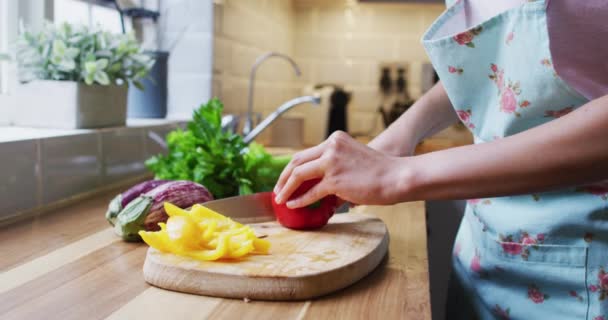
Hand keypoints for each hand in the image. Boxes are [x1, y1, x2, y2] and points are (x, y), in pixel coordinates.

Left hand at [273, 131, 409, 208]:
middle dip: (283, 177)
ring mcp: (332, 162)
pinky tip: (293, 204)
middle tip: (277, 190)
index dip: (292, 167)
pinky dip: (299, 199)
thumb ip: (335, 167)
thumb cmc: (379, 172)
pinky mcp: (335, 180)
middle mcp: (331, 147)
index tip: (286, 179)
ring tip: (279, 198)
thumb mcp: (353, 159)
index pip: (306, 153)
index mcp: (335, 139)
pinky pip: (310, 192)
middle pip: (297, 161)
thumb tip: (318, 186)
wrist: (396, 177)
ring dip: (286, 188)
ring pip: (299, 174)